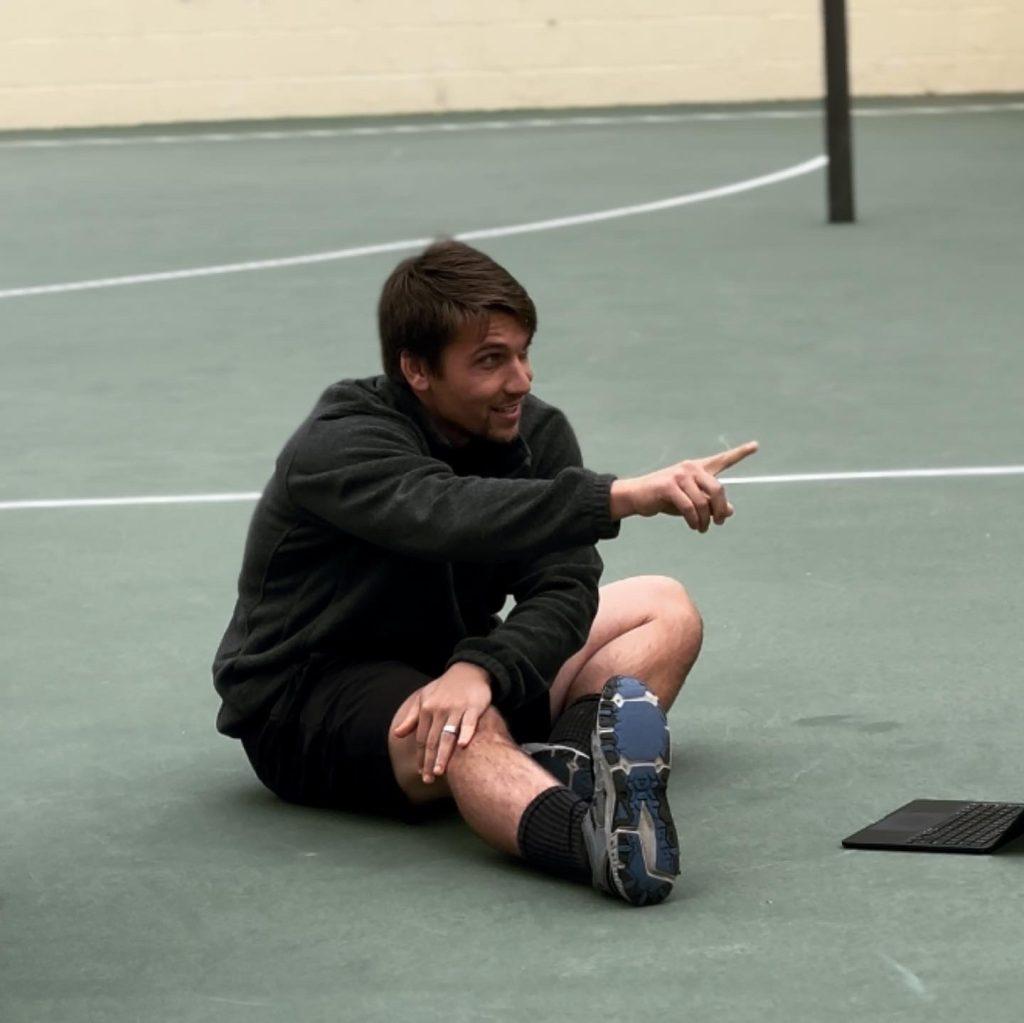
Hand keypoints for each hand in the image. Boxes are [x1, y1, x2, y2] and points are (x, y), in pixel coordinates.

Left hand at [391, 662, 491, 783]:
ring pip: (448, 735)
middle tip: (428, 779)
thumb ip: (412, 718)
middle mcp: (440, 709)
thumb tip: (396, 735)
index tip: (420, 772)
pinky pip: (469, 723)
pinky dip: (466, 734)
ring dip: (443, 754)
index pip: (422, 738)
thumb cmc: (445, 688)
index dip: (420, 756)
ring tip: (440, 772)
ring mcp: (457, 708)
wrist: (469, 670)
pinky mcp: (474, 706)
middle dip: (429, 761)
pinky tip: (463, 747)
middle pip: (433, 740)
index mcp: (427, 708)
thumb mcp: (425, 698)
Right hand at [610, 441, 758, 531]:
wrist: (637, 497)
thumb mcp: (690, 501)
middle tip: (720, 523)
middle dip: (721, 510)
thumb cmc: (665, 498)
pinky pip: (689, 507)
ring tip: (702, 529)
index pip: (722, 460)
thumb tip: (730, 511)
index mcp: (698, 468)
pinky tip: (694, 526)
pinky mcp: (669, 486)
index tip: (755, 446)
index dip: (740, 453)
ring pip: (703, 502)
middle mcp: (691, 468)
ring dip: (705, 520)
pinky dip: (694, 521)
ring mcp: (679, 475)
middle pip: (718, 490)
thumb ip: (709, 504)